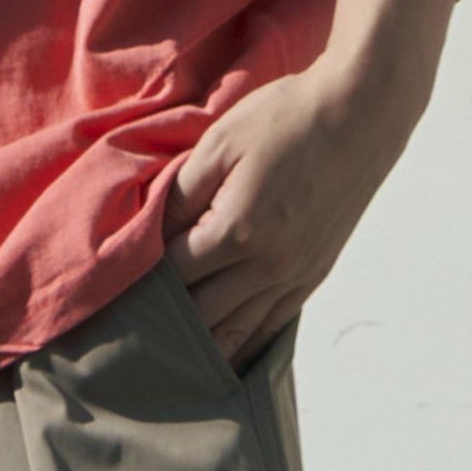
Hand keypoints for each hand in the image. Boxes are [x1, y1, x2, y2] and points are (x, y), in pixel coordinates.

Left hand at [160, 57, 421, 372]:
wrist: (358, 117)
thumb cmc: (283, 120)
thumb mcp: (220, 143)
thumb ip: (181, 192)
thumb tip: (151, 233)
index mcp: (237, 231)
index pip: (175, 275)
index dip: (141, 282)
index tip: (113, 288)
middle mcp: (268, 267)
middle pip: (203, 315)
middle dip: (165, 324)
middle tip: (130, 328)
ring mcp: (295, 276)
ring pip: (239, 332)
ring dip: (201, 347)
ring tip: (166, 353)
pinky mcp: (314, 275)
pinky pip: (272, 326)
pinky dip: (243, 342)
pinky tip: (222, 351)